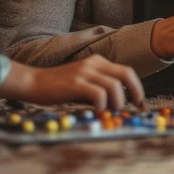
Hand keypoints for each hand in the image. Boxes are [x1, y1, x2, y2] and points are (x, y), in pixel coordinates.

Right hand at [0, 56, 144, 110]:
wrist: (32, 82)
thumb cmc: (58, 88)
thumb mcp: (83, 83)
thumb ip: (99, 89)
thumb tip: (118, 106)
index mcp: (98, 62)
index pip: (126, 71)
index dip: (137, 88)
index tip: (140, 103)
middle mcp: (93, 63)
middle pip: (126, 74)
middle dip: (136, 92)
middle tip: (135, 108)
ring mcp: (84, 72)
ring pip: (115, 86)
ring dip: (117, 102)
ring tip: (109, 112)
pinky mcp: (75, 83)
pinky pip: (99, 94)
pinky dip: (102, 105)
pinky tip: (96, 110)